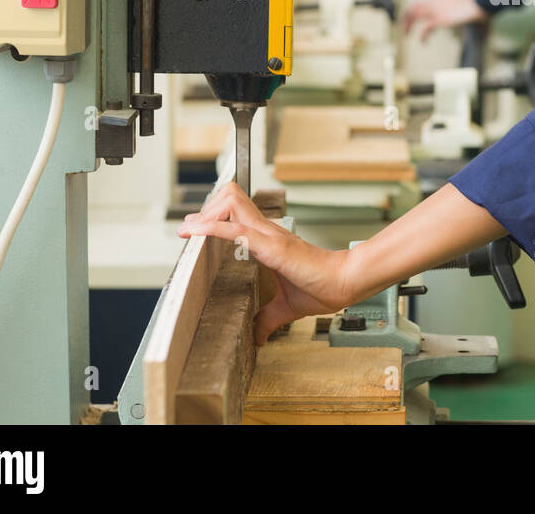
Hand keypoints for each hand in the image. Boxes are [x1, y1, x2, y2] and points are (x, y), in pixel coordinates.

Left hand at [178, 182, 351, 344]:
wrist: (345, 283)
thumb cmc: (322, 288)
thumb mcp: (285, 307)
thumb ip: (267, 318)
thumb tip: (257, 337)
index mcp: (268, 240)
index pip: (236, 212)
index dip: (213, 215)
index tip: (193, 228)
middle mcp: (266, 231)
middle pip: (230, 197)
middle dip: (205, 208)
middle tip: (190, 227)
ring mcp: (269, 236)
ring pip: (231, 204)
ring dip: (206, 214)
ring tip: (190, 230)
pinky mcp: (272, 246)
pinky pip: (237, 231)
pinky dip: (212, 228)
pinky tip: (195, 232)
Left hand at [401, 0, 487, 41]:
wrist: (480, 2)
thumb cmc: (477, 4)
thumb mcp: (465, 4)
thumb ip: (461, 8)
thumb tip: (467, 12)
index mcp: (440, 0)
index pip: (419, 3)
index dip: (411, 11)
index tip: (410, 20)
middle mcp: (435, 4)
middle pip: (413, 7)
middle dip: (405, 18)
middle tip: (404, 30)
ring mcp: (437, 11)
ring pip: (414, 15)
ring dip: (407, 25)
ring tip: (406, 35)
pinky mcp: (441, 19)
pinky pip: (426, 28)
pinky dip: (422, 36)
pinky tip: (423, 42)